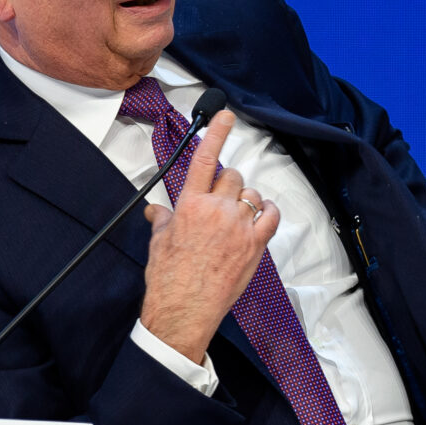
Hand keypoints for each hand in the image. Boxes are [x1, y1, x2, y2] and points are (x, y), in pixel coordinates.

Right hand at [139, 111, 278, 362]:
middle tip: (222, 202)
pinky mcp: (255, 245)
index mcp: (188, 205)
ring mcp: (238, 226)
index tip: (225, 115)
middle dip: (230, 184)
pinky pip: (271, 216)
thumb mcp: (158, 242)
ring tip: (237, 217)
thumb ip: (161, 220)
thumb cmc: (167, 277)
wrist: (183, 309)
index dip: (216, 133)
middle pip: (233, 176)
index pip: (204, 160)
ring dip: (248, 200)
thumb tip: (154, 210)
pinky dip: (269, 212)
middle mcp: (216, 210)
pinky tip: (262, 216)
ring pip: (252, 194)